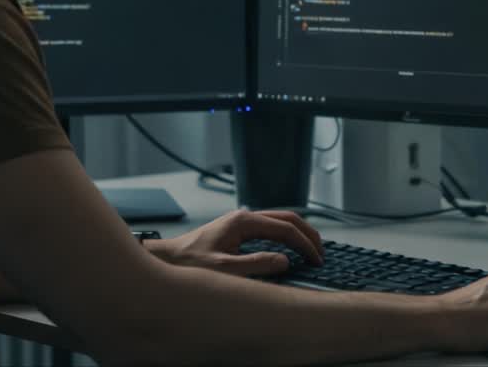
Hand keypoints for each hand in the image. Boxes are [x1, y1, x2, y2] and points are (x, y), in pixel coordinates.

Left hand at [150, 209, 324, 277]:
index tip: (316, 260)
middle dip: (307, 233)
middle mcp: (244, 217)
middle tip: (321, 252)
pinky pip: (270, 228)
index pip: (285, 228)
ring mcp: (241, 222)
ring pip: (279, 220)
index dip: (304, 244)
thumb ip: (256, 265)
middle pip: (286, 218)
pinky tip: (289, 249)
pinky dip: (286, 236)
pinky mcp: (237, 230)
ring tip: (311, 250)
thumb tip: (285, 260)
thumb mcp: (224, 270)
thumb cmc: (189, 265)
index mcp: (243, 222)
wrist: (166, 261)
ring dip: (298, 233)